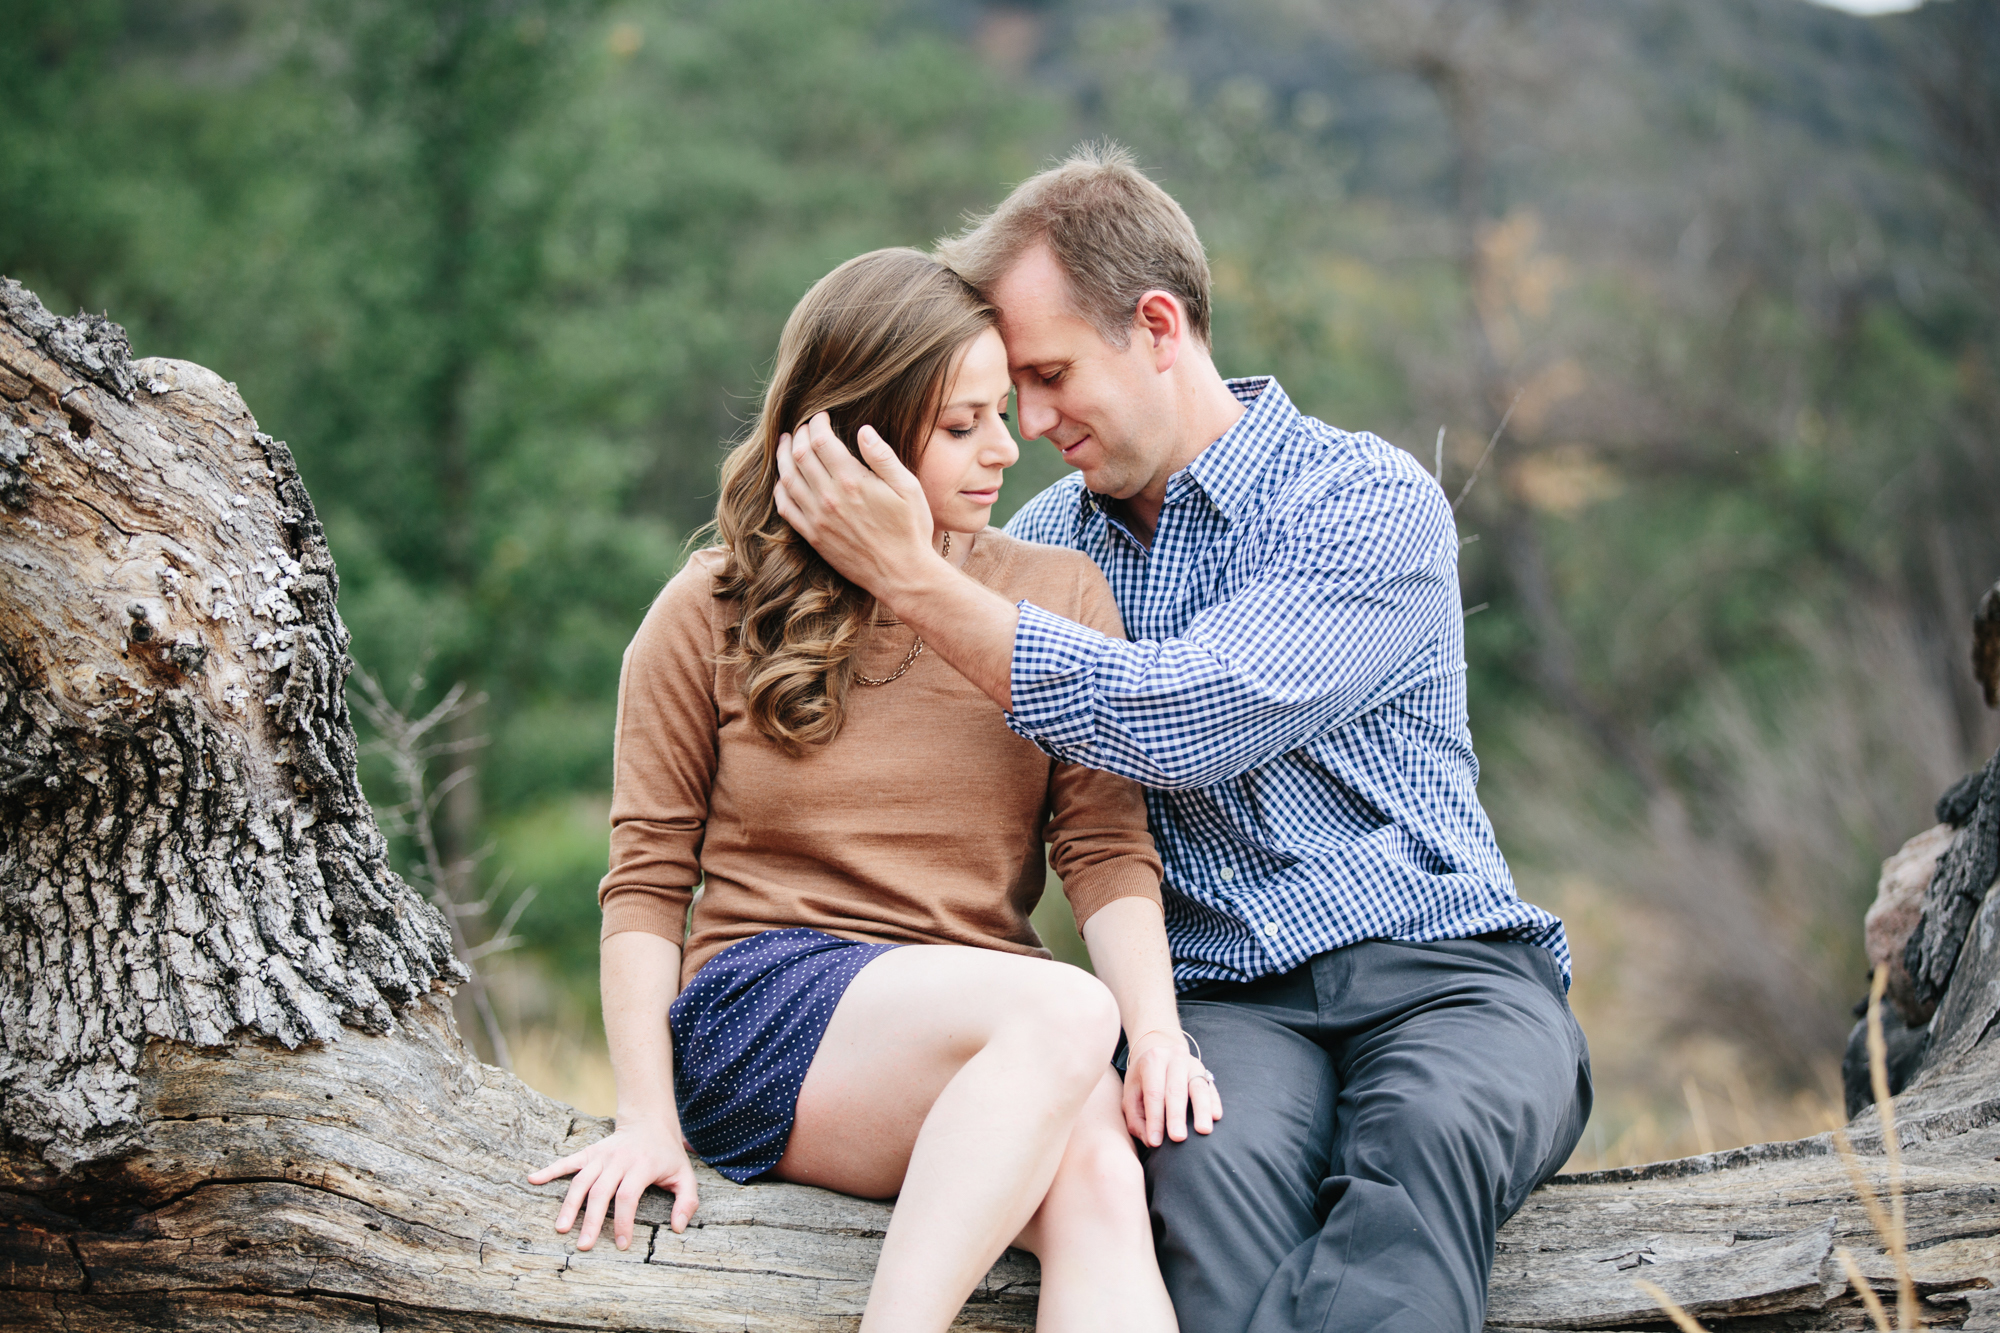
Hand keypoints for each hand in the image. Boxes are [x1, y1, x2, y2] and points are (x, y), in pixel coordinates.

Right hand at [528, 1117, 699, 1250]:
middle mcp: (619, 1159)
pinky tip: (533, 1179)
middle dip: (590, 1221)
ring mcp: (602, 1154)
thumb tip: (678, 1228)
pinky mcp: (590, 1152)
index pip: (628, 1197)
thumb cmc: (667, 1155)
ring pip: (581, 1180)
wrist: (650, 1122)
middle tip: (583, 1246)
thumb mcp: (685, 1175)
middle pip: (600, 1192)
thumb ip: (687, 1202)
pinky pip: (568, 1161)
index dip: (622, 1222)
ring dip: (569, 1204)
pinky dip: (550, 1169)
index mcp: (642, 1166)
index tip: (620, 1244)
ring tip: (560, 1228)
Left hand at [773, 413, 935, 595]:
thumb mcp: (908, 487)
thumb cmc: (910, 529)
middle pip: (800, 455)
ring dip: (783, 457)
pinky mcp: (813, 536)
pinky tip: (784, 480)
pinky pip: (785, 507)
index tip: (821, 417)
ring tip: (786, 444)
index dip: (817, 423)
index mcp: (852, 481)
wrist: (902, 574)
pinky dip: (780, 488)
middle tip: (804, 428)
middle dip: (799, 435)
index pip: (821, 441)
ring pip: (788, 478)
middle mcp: (829, 497)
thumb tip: (863, 430)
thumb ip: (883, 457)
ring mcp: (817, 518)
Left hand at [1122, 1028, 1222, 1146]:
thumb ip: (1136, 1118)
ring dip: (1201, 1110)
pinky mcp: (1207, 1072)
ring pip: (1199, 1088)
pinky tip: (1215, 1117)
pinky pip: (1212, 1089)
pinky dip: (1214, 1103)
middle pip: (1176, 1090)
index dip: (1154, 1118)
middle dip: (1176, 1116)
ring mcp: (1193, 1064)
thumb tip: (1150, 1142)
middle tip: (1178, 1138)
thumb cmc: (1143, 1080)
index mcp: (1152, 1061)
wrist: (1160, 1052)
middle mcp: (1174, 1058)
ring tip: (1203, 1130)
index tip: (1155, 1142)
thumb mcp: (1131, 1094)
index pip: (1153, 1093)